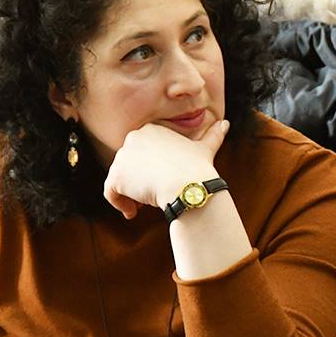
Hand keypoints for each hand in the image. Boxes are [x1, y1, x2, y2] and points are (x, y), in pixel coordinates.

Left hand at [103, 118, 228, 218]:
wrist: (188, 185)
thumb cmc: (198, 168)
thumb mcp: (206, 149)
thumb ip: (213, 136)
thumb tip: (225, 123)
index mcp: (151, 130)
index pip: (141, 152)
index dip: (149, 169)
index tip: (159, 183)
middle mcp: (132, 138)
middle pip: (128, 165)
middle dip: (137, 182)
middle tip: (150, 196)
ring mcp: (122, 157)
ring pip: (119, 179)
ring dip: (129, 194)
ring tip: (143, 206)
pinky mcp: (116, 177)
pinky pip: (110, 192)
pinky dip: (119, 204)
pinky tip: (133, 213)